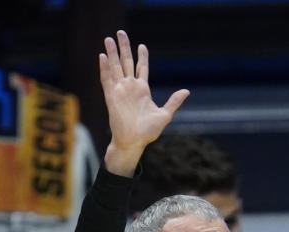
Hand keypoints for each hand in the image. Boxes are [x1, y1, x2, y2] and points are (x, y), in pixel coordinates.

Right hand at [99, 30, 189, 176]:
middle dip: (123, 47)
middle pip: (126, 62)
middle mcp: (130, 88)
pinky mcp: (111, 97)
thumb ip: (174, 102)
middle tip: (120, 33)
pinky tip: (102, 56)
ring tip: (108, 39)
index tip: (142, 45)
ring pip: (115, 67)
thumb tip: (186, 91)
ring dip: (111, 53)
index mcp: (142, 90)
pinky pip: (107, 79)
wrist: (134, 142)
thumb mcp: (165, 115)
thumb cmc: (148, 132)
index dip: (142, 56)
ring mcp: (120, 91)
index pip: (142, 68)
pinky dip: (104, 68)